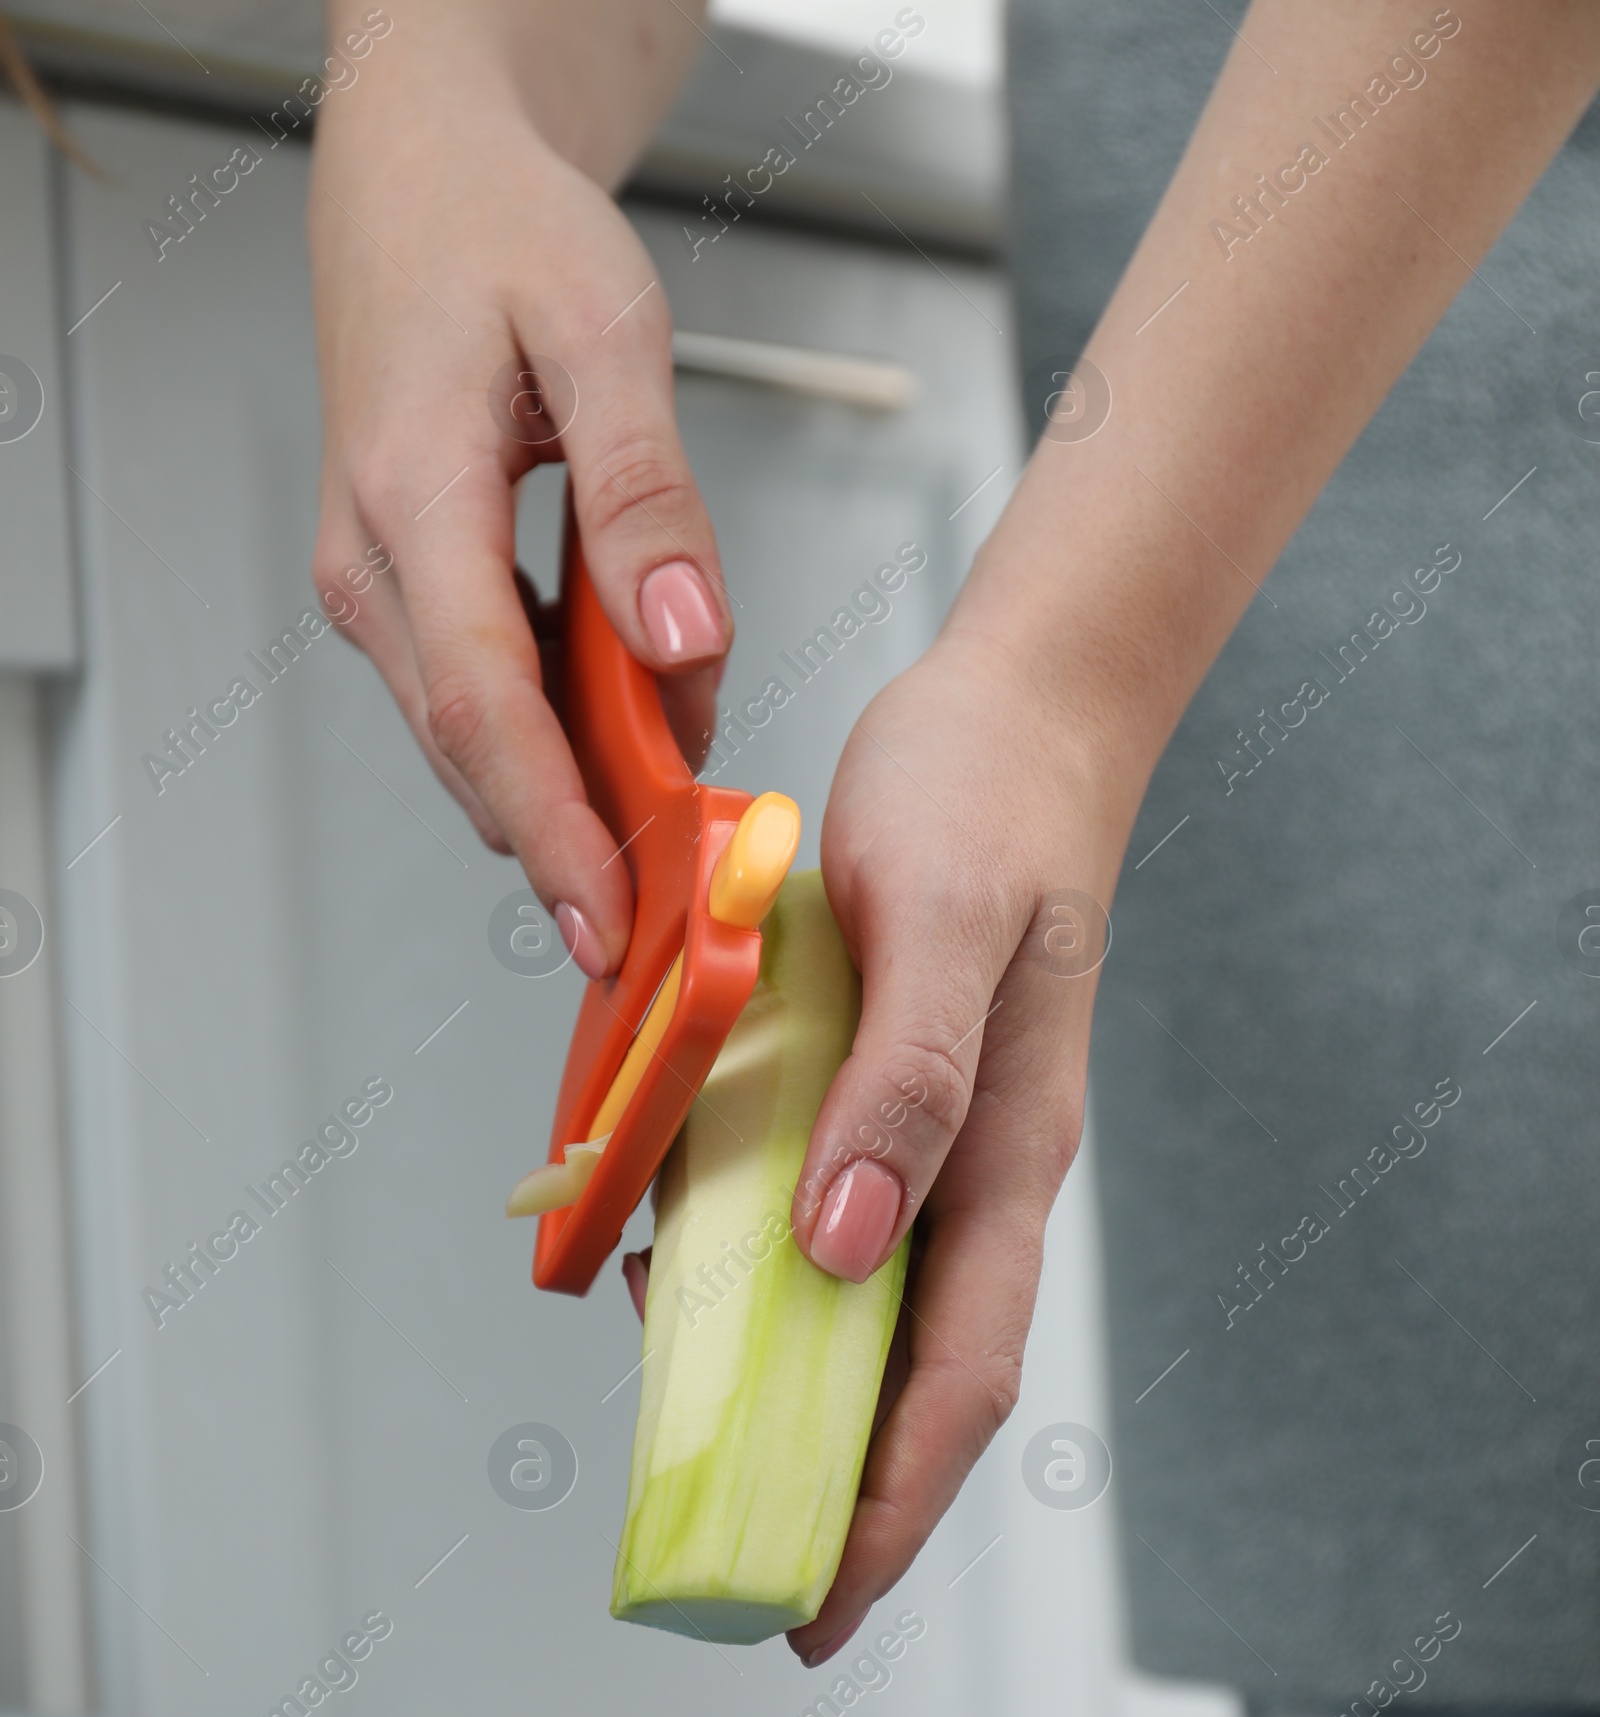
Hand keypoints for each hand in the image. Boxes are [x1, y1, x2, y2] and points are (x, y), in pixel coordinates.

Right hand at [307, 6, 727, 976]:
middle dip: (582, 832)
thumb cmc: (503, 231)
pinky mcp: (406, 596)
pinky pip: (487, 695)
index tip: (610, 919)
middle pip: (479, 749)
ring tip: (682, 767)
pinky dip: (566, 725)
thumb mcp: (606, 333)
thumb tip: (685, 640)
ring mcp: (379, 589)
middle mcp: (373, 566)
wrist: (421, 181)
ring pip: (483, 736)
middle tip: (685, 888)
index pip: (481, 707)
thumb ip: (647, 495)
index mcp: (413, 498)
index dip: (551, 827)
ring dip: (584, 773)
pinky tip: (638, 708)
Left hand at [786, 627, 1145, 1664]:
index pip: (954, 1382)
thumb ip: (900, 1088)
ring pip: (868, 1314)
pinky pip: (826, 1221)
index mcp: (1003, 1162)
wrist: (1017, 712)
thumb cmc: (984, 806)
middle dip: (846, 1497)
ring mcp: (935, 1143)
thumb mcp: (935, 931)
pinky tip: (688, 1275)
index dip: (891, 1506)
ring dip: (797, 1397)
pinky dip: (759, 1273)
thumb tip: (847, 1250)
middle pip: (917, 1381)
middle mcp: (973, 1176)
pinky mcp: (888, 1099)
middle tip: (752, 1585)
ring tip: (702, 1458)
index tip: (820, 1606)